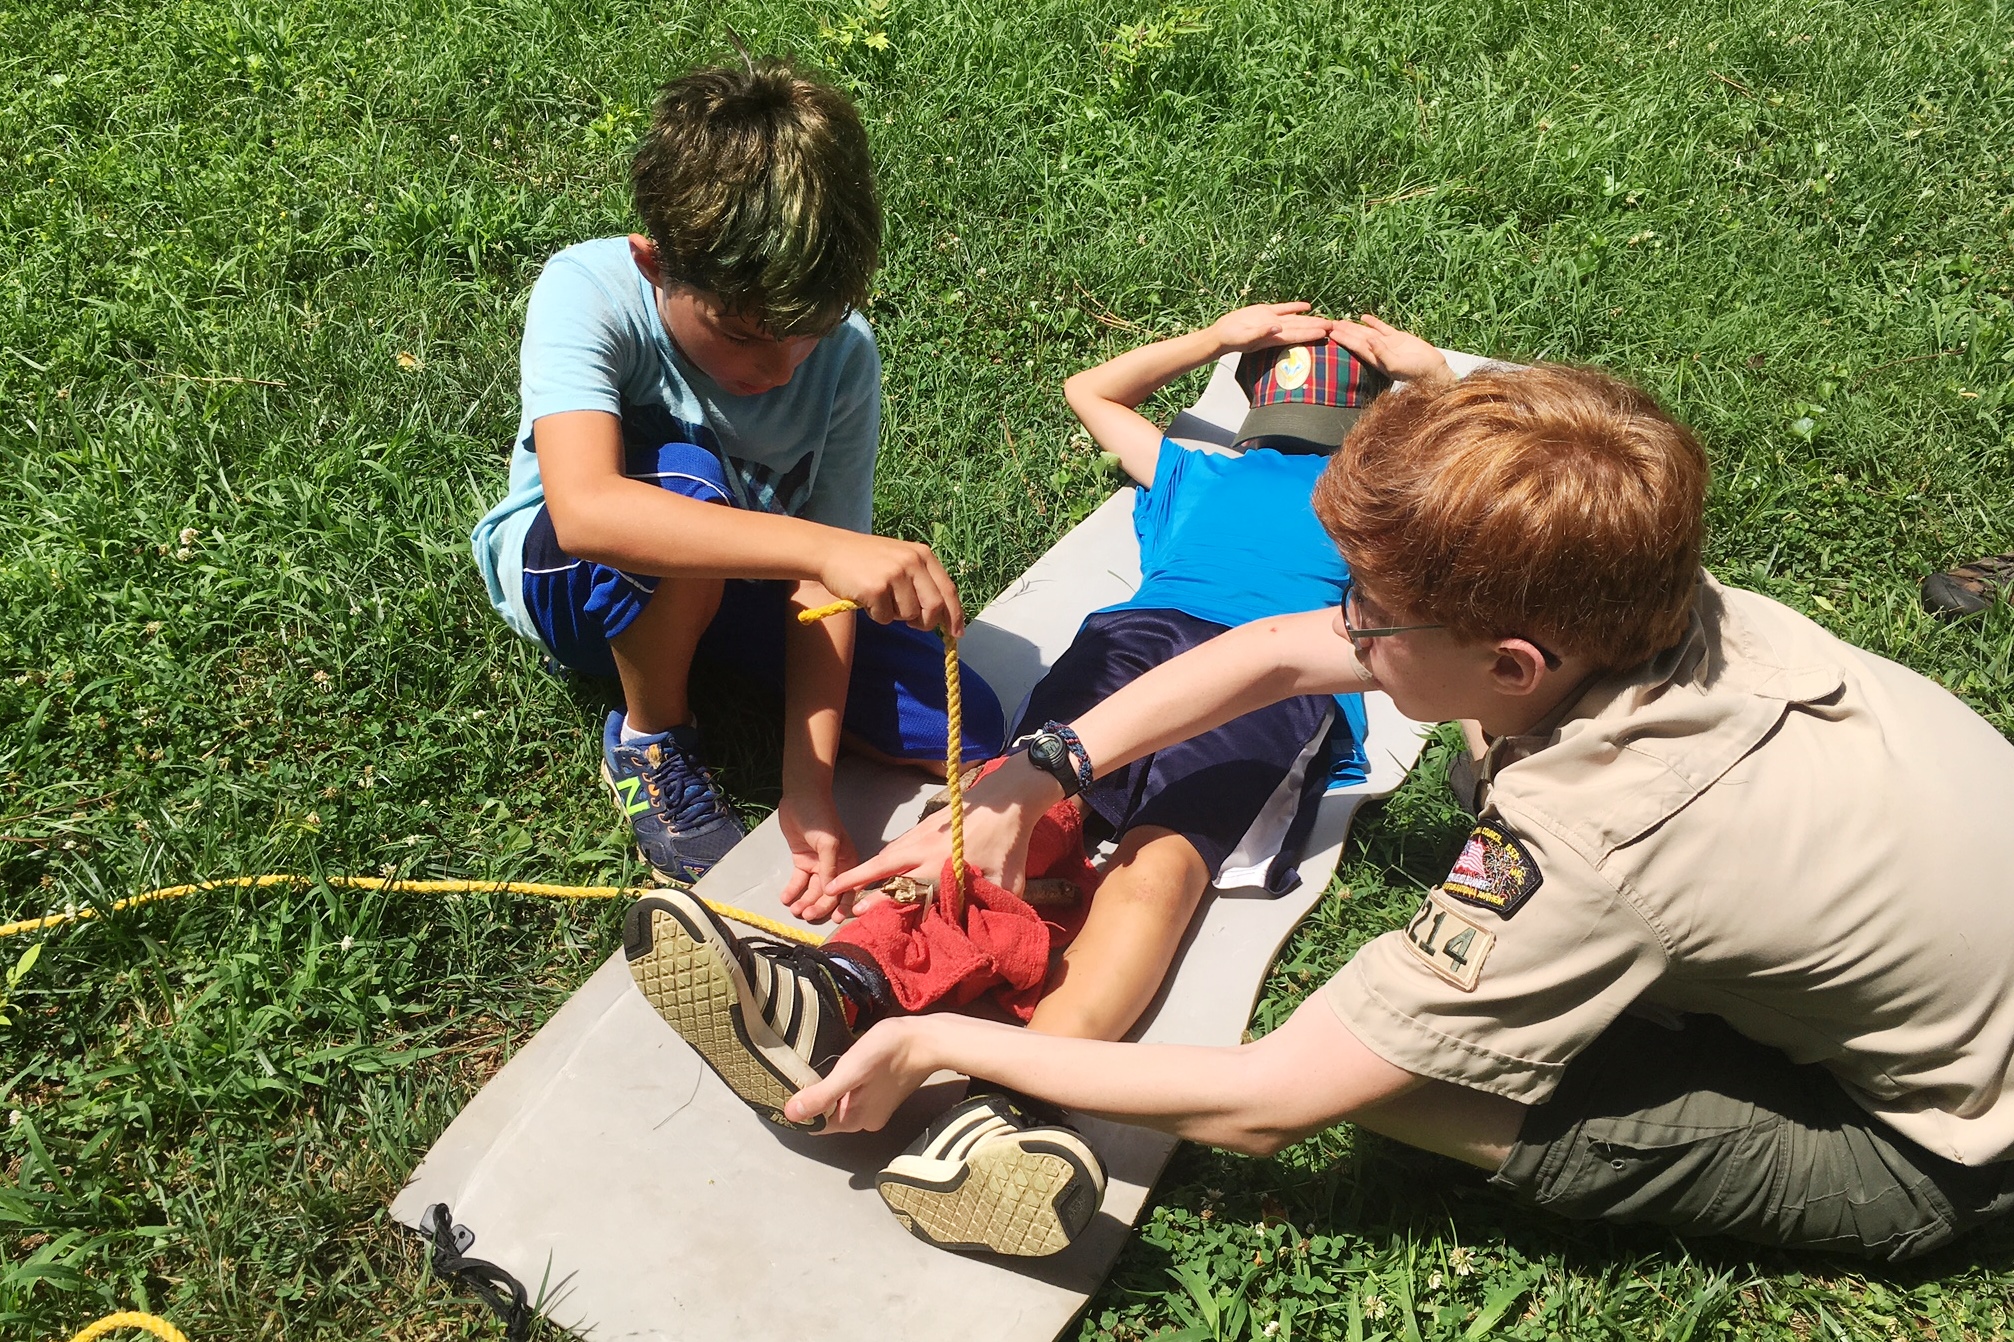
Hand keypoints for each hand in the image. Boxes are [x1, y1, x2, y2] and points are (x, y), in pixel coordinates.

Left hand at [778, 790, 860, 923]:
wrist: (801, 797)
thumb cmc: (820, 817)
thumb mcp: (828, 843)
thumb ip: (829, 868)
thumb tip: (830, 892)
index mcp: (848, 861)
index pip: (848, 888)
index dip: (843, 905)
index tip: (835, 920)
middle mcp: (835, 867)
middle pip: (828, 893)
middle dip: (818, 906)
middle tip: (806, 915)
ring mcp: (817, 865)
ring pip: (813, 890)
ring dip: (804, 901)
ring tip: (794, 910)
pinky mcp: (802, 861)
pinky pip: (798, 881)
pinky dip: (793, 891)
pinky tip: (786, 899)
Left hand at [783, 1017, 935, 1131]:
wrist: (927, 1039)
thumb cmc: (889, 1051)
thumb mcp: (850, 1071)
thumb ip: (822, 1095)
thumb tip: (790, 1114)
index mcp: (855, 1121)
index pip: (815, 1123)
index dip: (800, 1107)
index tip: (790, 1085)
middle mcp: (865, 1122)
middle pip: (827, 1115)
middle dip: (815, 1097)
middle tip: (804, 1070)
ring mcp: (876, 1109)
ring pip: (839, 1104)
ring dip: (829, 1089)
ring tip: (823, 1066)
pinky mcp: (883, 1095)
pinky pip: (853, 1096)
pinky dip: (844, 1084)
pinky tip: (845, 1067)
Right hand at [819, 532, 964, 634]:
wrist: (831, 550)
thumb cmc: (867, 560)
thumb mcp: (901, 560)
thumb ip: (922, 581)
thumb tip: (942, 616)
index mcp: (922, 555)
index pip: (948, 590)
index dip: (954, 614)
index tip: (956, 633)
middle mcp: (912, 562)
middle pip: (934, 607)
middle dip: (926, 622)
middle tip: (913, 624)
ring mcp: (894, 574)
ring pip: (909, 615)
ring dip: (895, 615)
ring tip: (880, 598)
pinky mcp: (876, 588)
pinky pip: (886, 617)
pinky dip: (876, 615)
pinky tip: (866, 598)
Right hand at [827, 754, 1058, 897]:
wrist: (1008, 799)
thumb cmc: (1010, 845)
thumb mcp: (1007, 883)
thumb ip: (988, 907)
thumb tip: (979, 933)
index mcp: (943, 867)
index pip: (905, 888)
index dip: (881, 901)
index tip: (858, 912)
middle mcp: (926, 849)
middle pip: (882, 865)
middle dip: (855, 878)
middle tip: (829, 890)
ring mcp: (923, 834)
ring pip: (887, 853)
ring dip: (864, 867)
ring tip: (843, 880)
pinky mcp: (925, 824)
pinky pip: (897, 844)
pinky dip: (881, 856)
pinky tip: (876, 864)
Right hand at [1205, 302, 1335, 354]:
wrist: (1221, 334)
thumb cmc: (1231, 339)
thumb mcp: (1245, 337)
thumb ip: (1261, 333)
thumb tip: (1278, 327)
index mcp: (1274, 337)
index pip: (1297, 335)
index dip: (1311, 333)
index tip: (1326, 332)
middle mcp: (1277, 329)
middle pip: (1301, 327)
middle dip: (1317, 327)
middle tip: (1335, 326)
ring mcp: (1273, 320)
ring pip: (1297, 319)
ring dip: (1311, 319)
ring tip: (1327, 320)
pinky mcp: (1266, 312)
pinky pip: (1285, 309)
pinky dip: (1296, 308)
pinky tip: (1308, 306)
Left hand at [1327, 313, 1450, 381]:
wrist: (1432, 369)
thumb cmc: (1415, 371)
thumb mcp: (1396, 365)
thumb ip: (1382, 353)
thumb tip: (1369, 340)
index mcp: (1375, 359)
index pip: (1356, 346)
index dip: (1344, 339)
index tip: (1331, 332)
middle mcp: (1378, 350)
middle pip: (1357, 338)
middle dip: (1344, 331)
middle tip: (1329, 324)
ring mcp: (1387, 343)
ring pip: (1367, 332)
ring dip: (1354, 326)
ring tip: (1341, 321)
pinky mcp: (1398, 337)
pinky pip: (1382, 328)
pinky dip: (1373, 322)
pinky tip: (1363, 317)